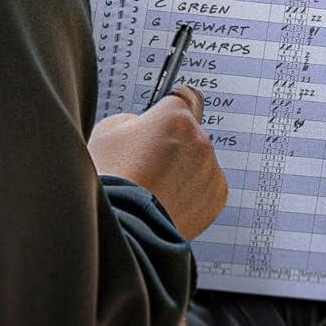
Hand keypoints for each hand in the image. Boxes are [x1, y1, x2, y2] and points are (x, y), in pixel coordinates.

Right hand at [88, 88, 228, 239]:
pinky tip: (169, 200)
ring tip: (157, 186)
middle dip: (174, 143)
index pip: (182, 97)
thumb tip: (144, 126)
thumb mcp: (108, 132)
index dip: (170, 110)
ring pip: (198, 159)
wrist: (127, 228)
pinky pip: (206, 184)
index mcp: (175, 117)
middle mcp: (199, 139)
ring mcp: (210, 168)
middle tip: (149, 163)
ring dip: (184, 167)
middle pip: (189, 132)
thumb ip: (134, 120)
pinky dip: (193, 190)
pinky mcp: (217, 195)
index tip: (166, 119)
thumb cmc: (114, 181)